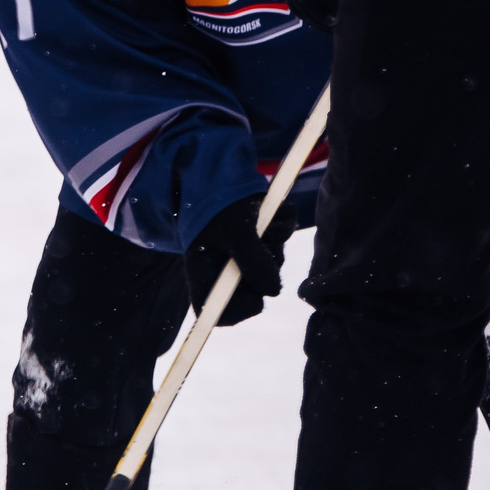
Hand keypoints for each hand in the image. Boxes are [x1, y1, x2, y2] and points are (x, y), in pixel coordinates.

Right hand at [184, 193, 293, 326]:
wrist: (222, 175)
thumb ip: (252, 260)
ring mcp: (248, 258)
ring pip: (274, 265)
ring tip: (263, 219)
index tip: (255, 297)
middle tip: (262, 240)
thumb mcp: (234, 230)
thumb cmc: (219, 205)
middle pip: (256, 291)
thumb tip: (274, 291)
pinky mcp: (264, 242)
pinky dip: (283, 225)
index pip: (221, 314)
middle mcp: (227, 273)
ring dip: (276, 241)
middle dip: (266, 265)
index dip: (240, 310)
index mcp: (207, 277)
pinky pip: (283, 241)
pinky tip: (272, 213)